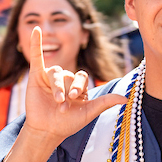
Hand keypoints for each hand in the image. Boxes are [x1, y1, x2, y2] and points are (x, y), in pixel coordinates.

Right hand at [22, 26, 125, 147]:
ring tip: (58, 101)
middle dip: (67, 91)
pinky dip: (35, 43)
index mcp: (78, 85)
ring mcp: (51, 77)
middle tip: (64, 107)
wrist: (47, 131)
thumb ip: (105, 102)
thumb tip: (126, 98)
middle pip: (69, 76)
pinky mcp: (37, 76)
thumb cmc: (67, 123)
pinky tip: (37, 30)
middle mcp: (65, 79)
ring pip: (56, 73)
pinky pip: (36, 56)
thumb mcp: (89, 112)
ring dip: (57, 87)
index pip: (82, 76)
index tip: (77, 98)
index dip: (80, 86)